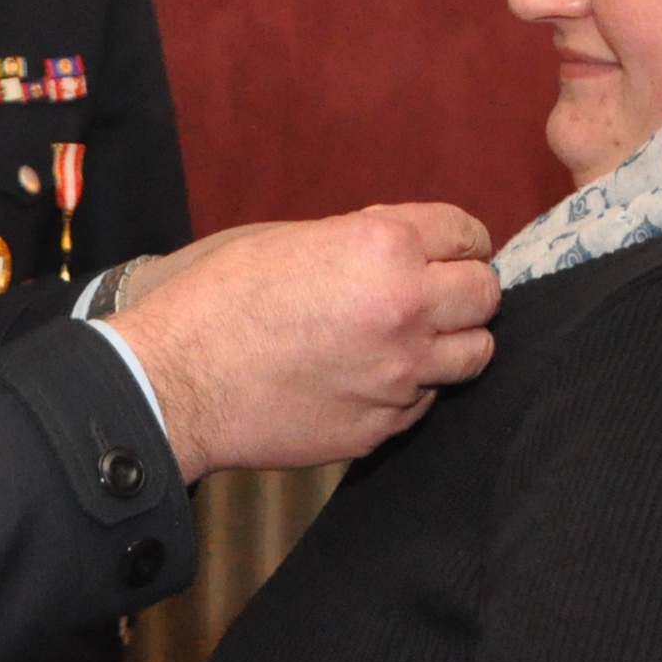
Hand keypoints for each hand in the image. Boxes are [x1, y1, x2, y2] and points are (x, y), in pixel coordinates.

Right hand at [112, 203, 499, 477]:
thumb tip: (405, 250)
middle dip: (465, 289)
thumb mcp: (293, 238)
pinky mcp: (382, 427)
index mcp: (384, 247)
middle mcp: (406, 309)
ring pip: (473, 356)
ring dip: (451, 342)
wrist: (176, 380)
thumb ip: (362, 239)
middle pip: (485, 295)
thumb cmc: (219, 298)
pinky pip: (424, 402)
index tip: (450, 249)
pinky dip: (409, 389)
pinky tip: (368, 378)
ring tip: (412, 338)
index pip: (468, 234)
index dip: (458, 240)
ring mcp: (399, 375)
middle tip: (437, 292)